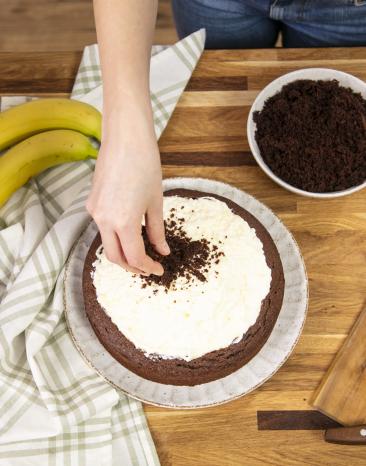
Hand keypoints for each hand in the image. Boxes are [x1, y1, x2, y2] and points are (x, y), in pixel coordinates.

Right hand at [86, 106, 168, 275]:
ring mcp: (94, 211)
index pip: (134, 257)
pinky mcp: (91, 203)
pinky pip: (102, 228)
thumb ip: (157, 231)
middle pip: (114, 257)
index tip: (159, 270)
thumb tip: (162, 251)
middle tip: (148, 269)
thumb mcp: (156, 202)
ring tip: (141, 253)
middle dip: (132, 267)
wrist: (125, 138)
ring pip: (107, 243)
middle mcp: (104, 220)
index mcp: (123, 222)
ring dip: (123, 253)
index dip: (148, 268)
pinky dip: (116, 237)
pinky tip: (130, 233)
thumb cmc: (145, 165)